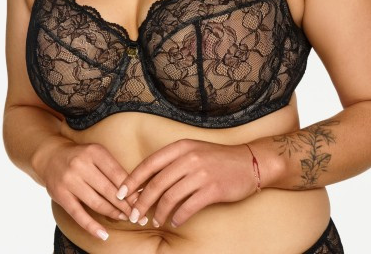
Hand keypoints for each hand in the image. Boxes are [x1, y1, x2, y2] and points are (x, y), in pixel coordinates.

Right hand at [36, 140, 141, 240]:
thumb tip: (136, 189)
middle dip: (125, 205)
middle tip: (138, 214)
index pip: (117, 174)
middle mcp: (81, 165)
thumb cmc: (81, 157)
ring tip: (125, 219)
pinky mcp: (61, 195)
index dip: (131, 189)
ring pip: (96, 202)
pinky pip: (78, 215)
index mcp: (94, 152)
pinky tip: (104, 234)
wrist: (51, 156)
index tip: (141, 200)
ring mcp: (70, 181)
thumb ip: (113, 168)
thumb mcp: (97, 153)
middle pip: (109, 190)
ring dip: (113, 213)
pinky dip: (92, 226)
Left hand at [116, 139, 256, 228]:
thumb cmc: (217, 159)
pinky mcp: (212, 189)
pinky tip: (175, 222)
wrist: (249, 162)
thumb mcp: (193, 152)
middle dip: (141, 202)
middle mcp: (189, 158)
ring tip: (154, 220)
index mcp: (181, 147)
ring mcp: (201, 173)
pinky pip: (188, 207)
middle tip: (133, 215)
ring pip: (170, 197)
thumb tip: (146, 184)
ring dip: (159, 212)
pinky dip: (178, 217)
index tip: (120, 194)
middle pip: (156, 183)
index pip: (150, 164)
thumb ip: (172, 164)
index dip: (132, 180)